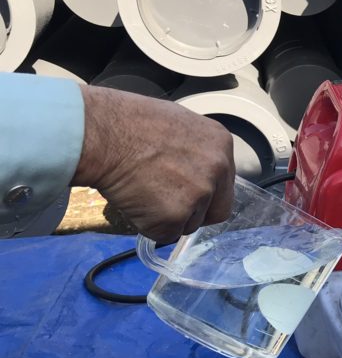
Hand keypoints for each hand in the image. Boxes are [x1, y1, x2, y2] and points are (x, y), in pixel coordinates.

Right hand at [73, 86, 235, 242]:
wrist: (101, 133)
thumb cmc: (127, 123)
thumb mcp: (177, 125)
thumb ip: (194, 151)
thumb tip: (191, 168)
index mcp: (220, 144)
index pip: (224, 183)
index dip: (205, 193)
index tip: (186, 194)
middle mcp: (218, 169)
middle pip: (218, 210)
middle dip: (196, 215)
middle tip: (170, 208)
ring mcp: (199, 194)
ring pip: (189, 224)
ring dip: (168, 218)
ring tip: (142, 194)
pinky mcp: (175, 215)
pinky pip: (164, 234)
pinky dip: (148, 226)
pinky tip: (134, 202)